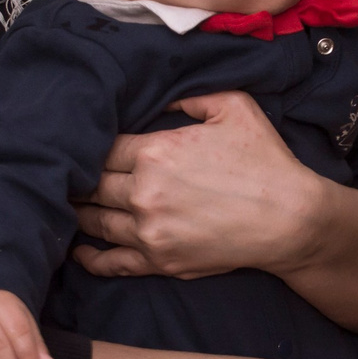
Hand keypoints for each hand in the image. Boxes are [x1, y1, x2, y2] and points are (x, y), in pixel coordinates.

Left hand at [73, 90, 324, 280]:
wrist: (290, 219)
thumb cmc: (265, 161)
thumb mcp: (234, 107)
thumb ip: (189, 96)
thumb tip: (159, 97)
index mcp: (155, 152)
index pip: (102, 147)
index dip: (93, 146)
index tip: (86, 147)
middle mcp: (143, 193)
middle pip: (92, 185)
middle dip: (79, 179)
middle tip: (68, 176)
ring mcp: (149, 232)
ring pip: (95, 222)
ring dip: (80, 213)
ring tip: (70, 206)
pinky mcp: (159, 262)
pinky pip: (112, 262)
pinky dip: (90, 258)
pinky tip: (79, 251)